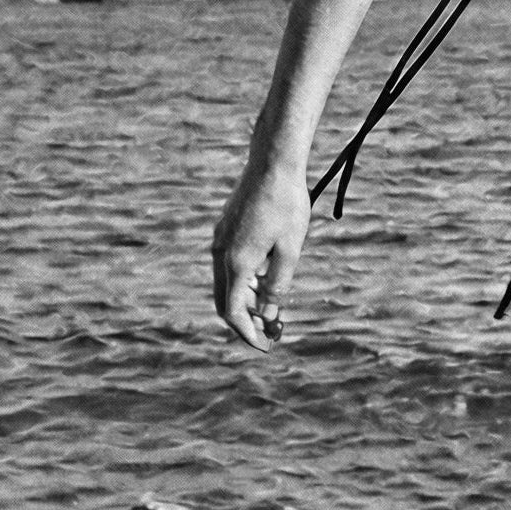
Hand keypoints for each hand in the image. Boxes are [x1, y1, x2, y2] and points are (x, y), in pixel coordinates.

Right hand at [212, 155, 312, 349]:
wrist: (273, 163)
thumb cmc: (287, 204)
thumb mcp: (290, 250)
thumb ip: (278, 284)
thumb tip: (268, 313)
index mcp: (236, 261)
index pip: (232, 312)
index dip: (248, 333)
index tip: (266, 346)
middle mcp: (221, 252)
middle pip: (225, 300)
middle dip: (245, 320)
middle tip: (270, 333)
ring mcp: (221, 239)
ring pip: (226, 283)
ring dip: (246, 300)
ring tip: (274, 308)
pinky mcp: (226, 229)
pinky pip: (230, 265)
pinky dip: (244, 281)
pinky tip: (266, 280)